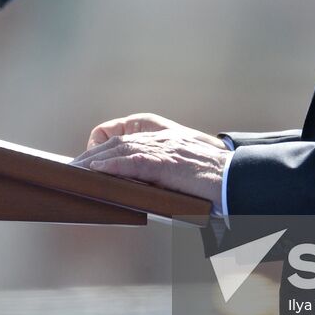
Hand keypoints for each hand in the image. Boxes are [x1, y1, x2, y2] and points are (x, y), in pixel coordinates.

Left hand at [73, 113, 230, 203]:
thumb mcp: (190, 165)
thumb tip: (142, 184)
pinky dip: (113, 166)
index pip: (129, 131)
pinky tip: (97, 171)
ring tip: (76, 171)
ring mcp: (166, 148)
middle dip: (93, 154)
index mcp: (170, 134)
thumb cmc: (218, 179)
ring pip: (122, 149)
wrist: (241, 179)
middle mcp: (165, 137)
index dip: (106, 142)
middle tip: (73, 167)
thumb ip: (168, 166)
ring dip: (95, 161)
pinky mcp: (168, 164)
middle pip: (119, 140)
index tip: (90, 154)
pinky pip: (134, 162)